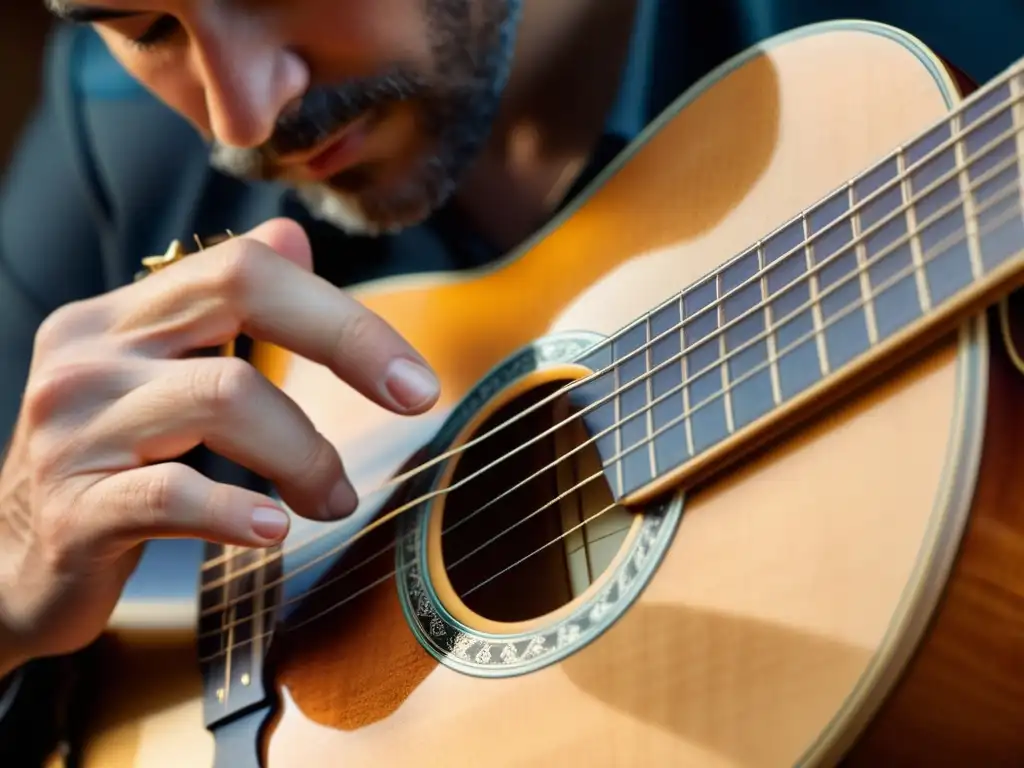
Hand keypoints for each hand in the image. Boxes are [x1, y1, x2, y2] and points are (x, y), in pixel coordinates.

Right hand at [0, 218, 438, 674]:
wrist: (8, 563)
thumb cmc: (107, 465)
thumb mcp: (154, 375)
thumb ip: (220, 306)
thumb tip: (291, 237)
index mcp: (120, 316)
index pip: (244, 267)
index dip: (340, 311)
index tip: (411, 374)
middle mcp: (91, 354)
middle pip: (239, 298)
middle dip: (347, 345)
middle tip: (414, 402)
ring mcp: (75, 428)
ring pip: (222, 397)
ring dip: (306, 454)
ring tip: (333, 497)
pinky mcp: (74, 508)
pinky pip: (171, 493)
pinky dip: (237, 512)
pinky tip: (274, 530)